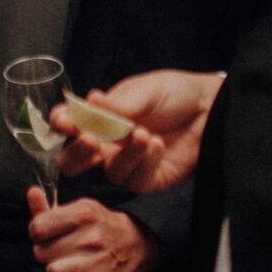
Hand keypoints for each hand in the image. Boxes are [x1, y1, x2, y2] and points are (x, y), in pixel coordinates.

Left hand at [26, 191, 159, 271]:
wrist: (138, 243)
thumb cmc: (98, 227)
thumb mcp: (77, 212)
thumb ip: (49, 208)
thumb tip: (32, 193)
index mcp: (83, 214)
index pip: (37, 228)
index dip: (37, 235)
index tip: (46, 237)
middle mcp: (92, 236)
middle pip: (42, 253)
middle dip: (47, 255)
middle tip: (60, 253)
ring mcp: (102, 260)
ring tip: (69, 267)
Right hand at [50, 69, 219, 194]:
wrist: (210, 108)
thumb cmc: (174, 93)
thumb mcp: (144, 90)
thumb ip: (118, 104)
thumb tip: (90, 102)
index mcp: (101, 117)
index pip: (71, 125)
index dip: (62, 125)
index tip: (62, 121)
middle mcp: (109, 144)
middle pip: (76, 161)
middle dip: (77, 154)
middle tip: (89, 139)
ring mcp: (128, 163)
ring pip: (110, 172)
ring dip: (125, 153)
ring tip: (143, 133)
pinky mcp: (150, 179)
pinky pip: (137, 181)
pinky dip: (144, 162)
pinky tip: (157, 145)